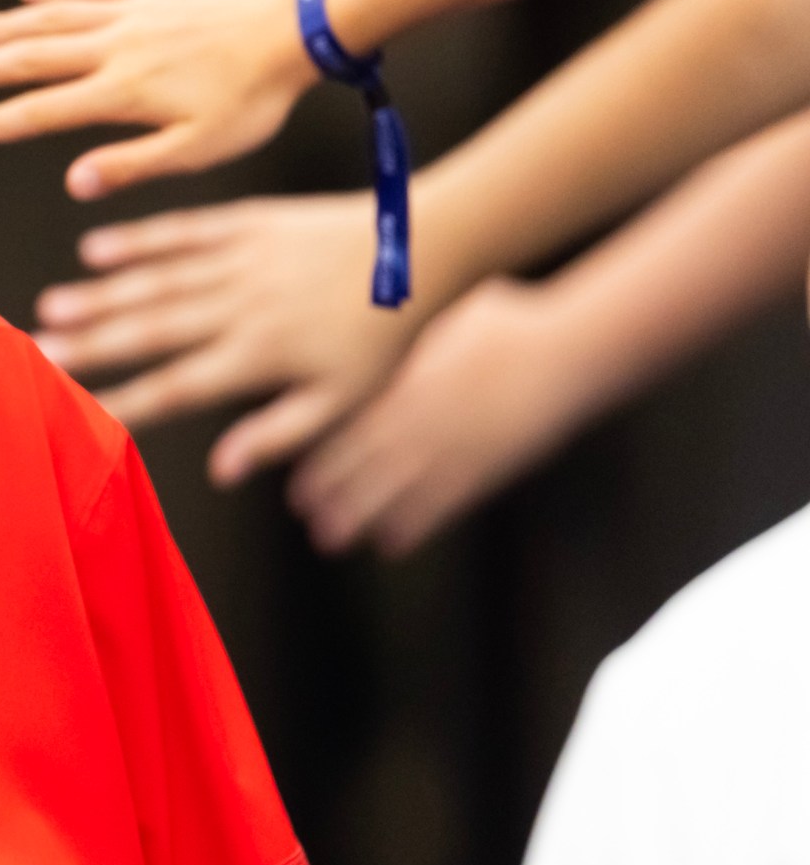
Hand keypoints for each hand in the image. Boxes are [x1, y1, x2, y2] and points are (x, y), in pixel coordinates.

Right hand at [0, 0, 312, 198]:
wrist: (298, 25)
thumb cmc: (254, 97)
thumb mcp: (201, 148)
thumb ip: (133, 163)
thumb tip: (74, 183)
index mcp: (121, 91)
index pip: (40, 110)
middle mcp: (114, 45)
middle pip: (31, 56)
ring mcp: (130, 10)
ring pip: (52, 16)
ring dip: (4, 25)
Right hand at [32, 194, 424, 484]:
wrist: (420, 249)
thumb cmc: (383, 338)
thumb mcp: (342, 401)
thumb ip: (278, 434)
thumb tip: (221, 472)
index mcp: (261, 356)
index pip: (180, 385)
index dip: (128, 401)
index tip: (80, 414)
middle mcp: (241, 308)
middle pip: (153, 330)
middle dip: (94, 345)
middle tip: (40, 356)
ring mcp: (240, 260)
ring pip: (158, 281)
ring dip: (101, 295)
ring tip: (51, 308)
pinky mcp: (247, 223)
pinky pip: (182, 231)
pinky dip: (137, 240)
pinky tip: (94, 250)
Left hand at [287, 278, 607, 554]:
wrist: (564, 351)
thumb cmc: (510, 324)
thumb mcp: (444, 321)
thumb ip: (412, 342)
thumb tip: (385, 325)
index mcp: (406, 384)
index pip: (350, 427)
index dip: (323, 457)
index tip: (299, 478)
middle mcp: (420, 420)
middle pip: (362, 464)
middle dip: (331, 493)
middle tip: (306, 515)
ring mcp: (451, 448)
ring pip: (393, 491)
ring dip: (358, 516)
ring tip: (331, 539)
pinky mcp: (486, 469)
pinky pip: (442, 504)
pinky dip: (413, 525)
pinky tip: (392, 543)